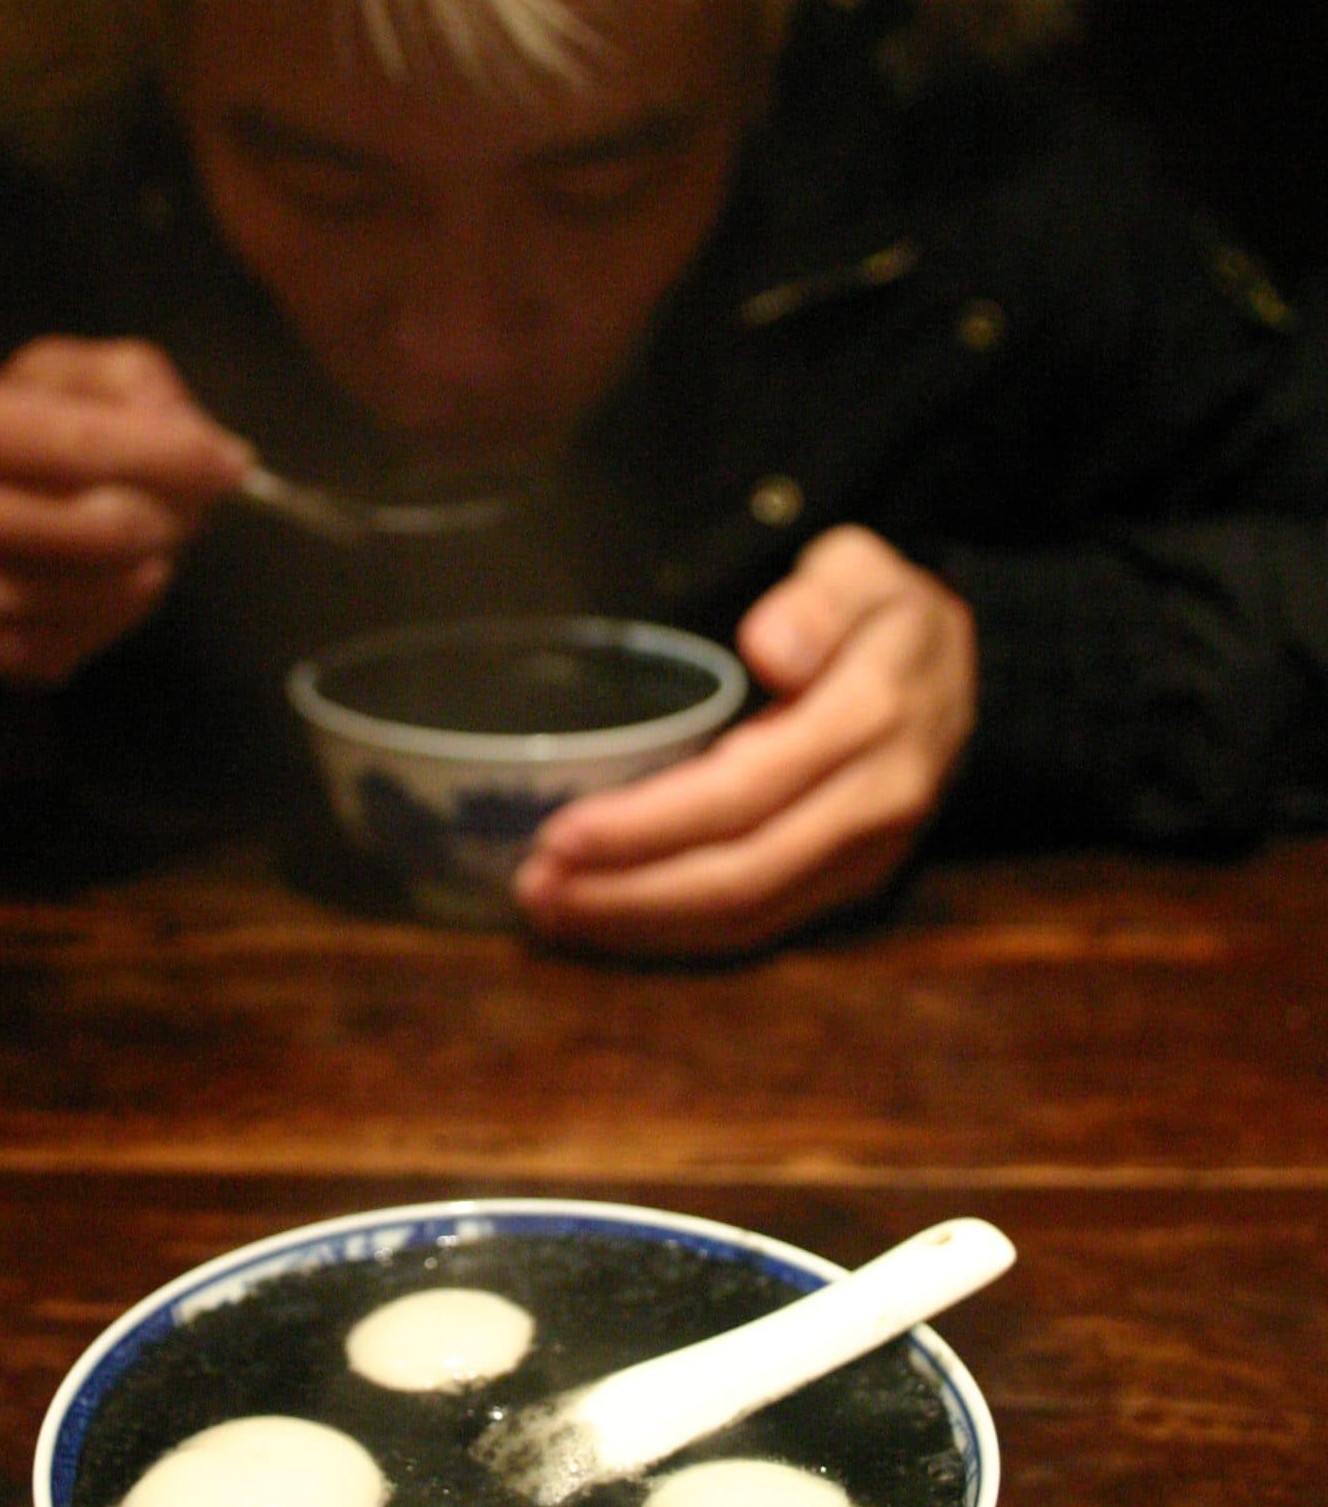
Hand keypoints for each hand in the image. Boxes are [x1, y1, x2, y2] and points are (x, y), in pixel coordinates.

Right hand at [0, 337, 252, 684]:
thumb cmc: (16, 447)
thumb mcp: (66, 380)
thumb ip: (130, 382)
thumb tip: (193, 438)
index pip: (78, 442)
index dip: (170, 455)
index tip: (231, 465)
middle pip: (95, 524)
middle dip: (166, 517)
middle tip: (190, 511)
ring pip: (95, 588)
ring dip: (148, 566)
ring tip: (151, 544)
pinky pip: (79, 642)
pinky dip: (118, 613)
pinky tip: (115, 586)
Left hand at [512, 526, 976, 956]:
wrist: (973, 680)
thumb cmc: (888, 618)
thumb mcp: (864, 570)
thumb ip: (821, 598)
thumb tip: (770, 649)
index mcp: (870, 722)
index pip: (744, 791)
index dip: (648, 824)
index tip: (561, 832)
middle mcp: (875, 805)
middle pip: (739, 875)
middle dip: (627, 894)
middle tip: (534, 890)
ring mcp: (869, 859)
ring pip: (749, 918)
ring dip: (643, 926)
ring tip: (553, 913)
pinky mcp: (851, 887)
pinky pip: (761, 928)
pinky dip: (680, 936)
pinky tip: (612, 922)